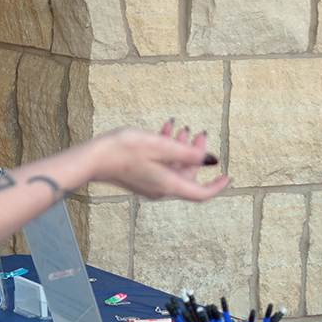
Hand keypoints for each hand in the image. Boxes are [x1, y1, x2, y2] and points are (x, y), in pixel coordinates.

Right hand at [85, 121, 229, 201]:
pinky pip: (161, 165)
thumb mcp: (160, 146)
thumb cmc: (124, 150)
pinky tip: (164, 131)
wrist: (92, 158)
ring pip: (174, 167)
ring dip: (180, 148)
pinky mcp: (140, 177)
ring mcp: (150, 184)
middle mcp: (161, 188)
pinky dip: (166, 150)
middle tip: (199, 133)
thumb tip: (211, 160)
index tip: (228, 176)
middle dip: (196, 154)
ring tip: (181, 128)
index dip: (217, 186)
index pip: (200, 193)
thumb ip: (187, 153)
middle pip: (187, 175)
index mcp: (168, 184)